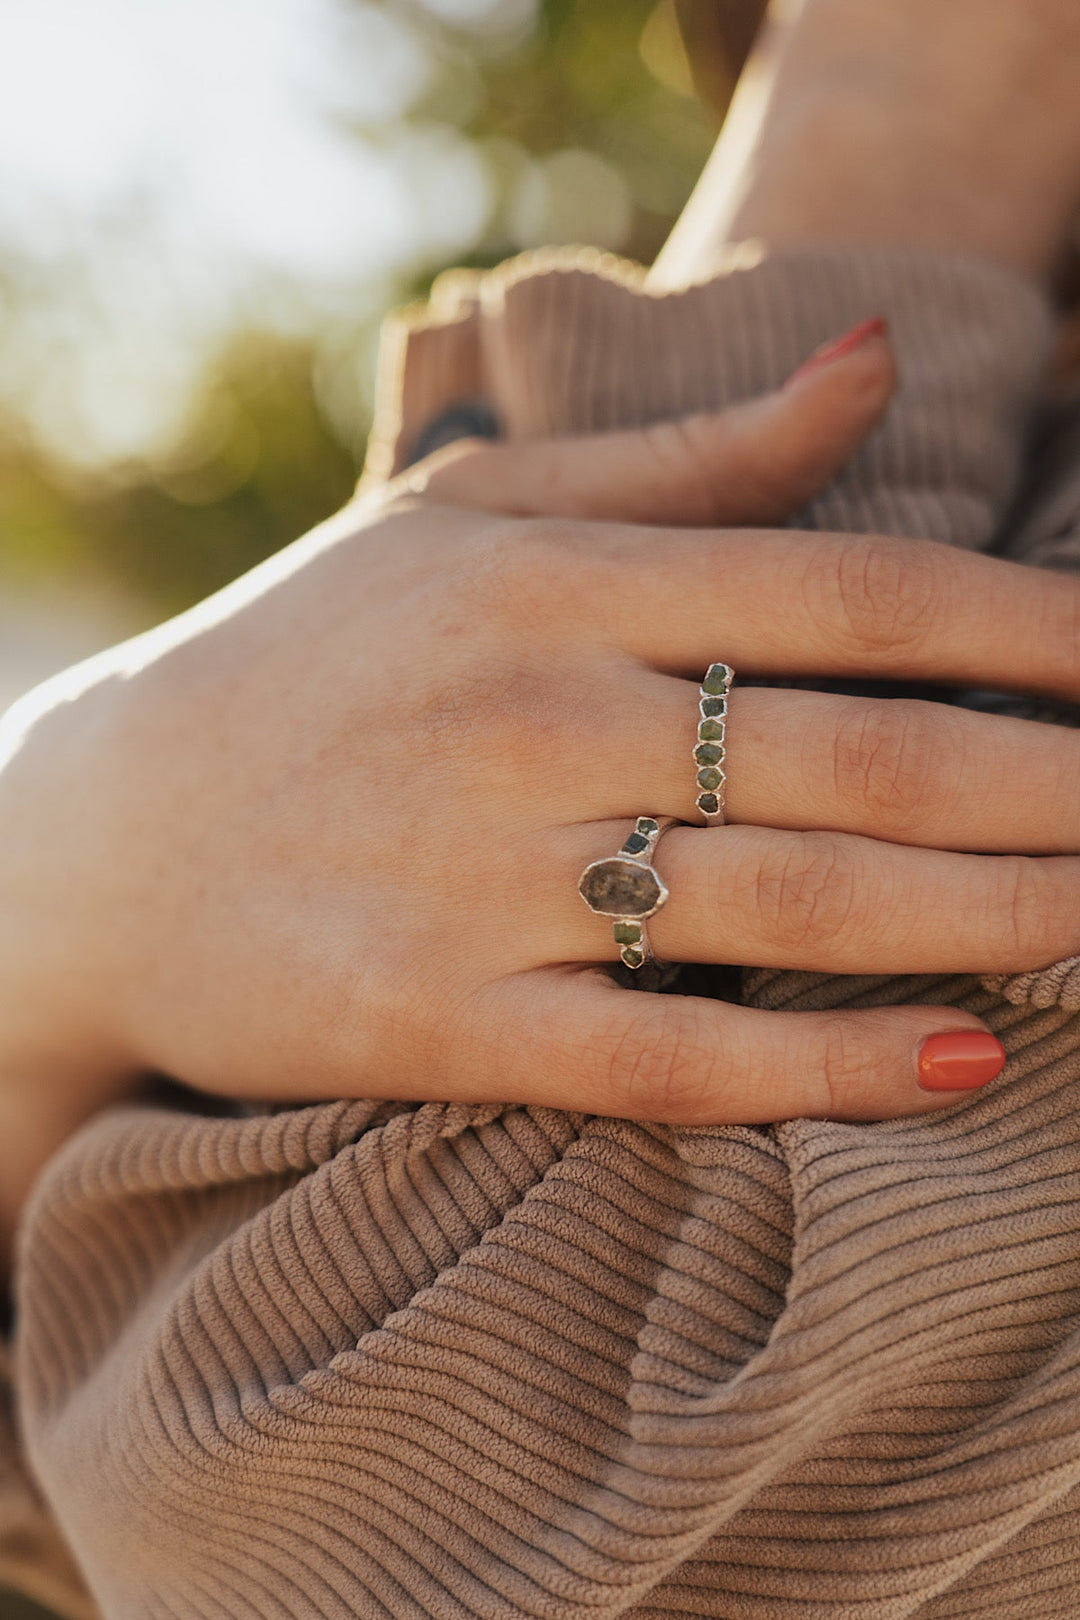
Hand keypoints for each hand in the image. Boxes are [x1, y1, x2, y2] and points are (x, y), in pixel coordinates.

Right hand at [2, 324, 1076, 1243]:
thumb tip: (872, 361)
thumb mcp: (472, 523)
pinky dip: (829, 1064)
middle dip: (1049, 789)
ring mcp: (484, 875)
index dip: (1029, 630)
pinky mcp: (439, 1021)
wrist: (101, 838)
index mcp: (554, 578)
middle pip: (859, 756)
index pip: (853, 592)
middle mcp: (532, 714)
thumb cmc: (307, 666)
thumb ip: (685, 464)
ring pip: (793, 906)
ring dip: (987, 917)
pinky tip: (961, 1056)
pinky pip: (672, 1055)